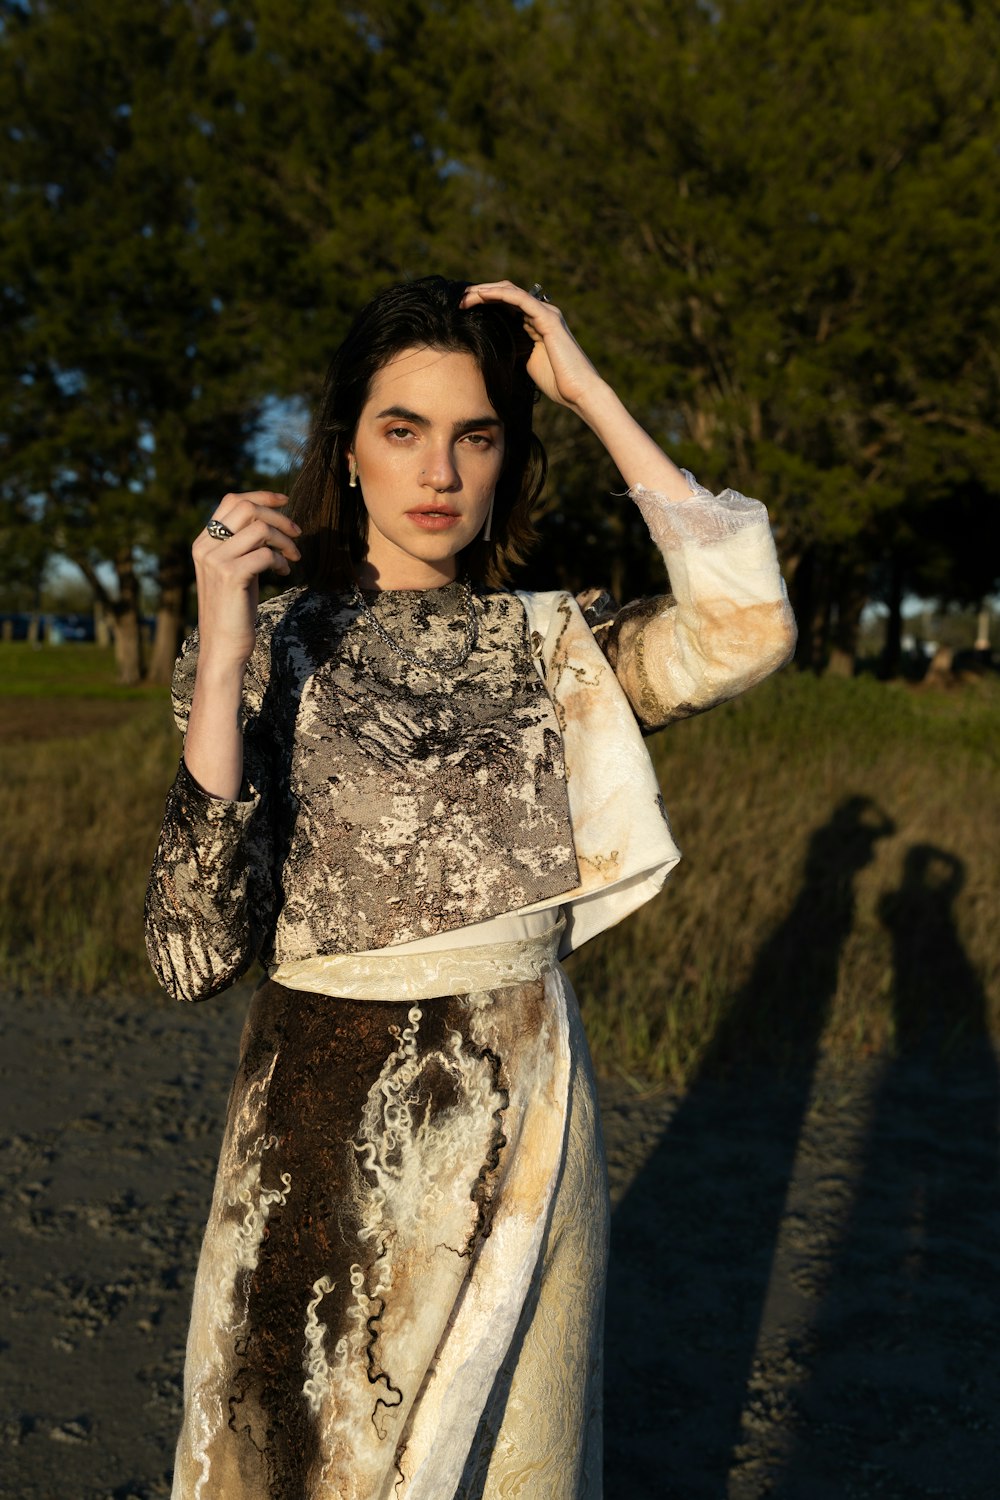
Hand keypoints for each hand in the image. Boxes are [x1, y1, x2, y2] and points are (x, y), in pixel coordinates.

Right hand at [192, 491, 300, 669]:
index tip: (285, 501)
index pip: (232, 501)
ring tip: (292, 557)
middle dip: (279, 517)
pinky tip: (283, 573)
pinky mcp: (231, 575)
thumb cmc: (234, 609)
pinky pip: (265, 553)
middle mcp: (205, 547)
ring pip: (260, 528)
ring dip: (285, 540)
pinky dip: (281, 560)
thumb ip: (244, 544)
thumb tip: (270, 520)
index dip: (261, 496)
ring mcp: (216, 560)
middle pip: (247, 508)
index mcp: (203, 542)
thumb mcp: (236, 569)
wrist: (223, 646)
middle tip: (297, 533)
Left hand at [460, 280, 605, 411]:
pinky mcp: (548, 318)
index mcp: (537, 324)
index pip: (507, 305)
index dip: (485, 303)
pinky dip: (499, 294)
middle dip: (481, 294)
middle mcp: (542, 314)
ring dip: (486, 291)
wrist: (578, 392)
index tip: (463, 309)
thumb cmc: (556, 382)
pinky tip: (483, 295)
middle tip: (459, 300)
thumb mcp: (526, 362)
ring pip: (510, 292)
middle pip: (506, 294)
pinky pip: (520, 299)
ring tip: (465, 296)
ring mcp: (546, 314)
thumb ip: (514, 348)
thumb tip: (493, 347)